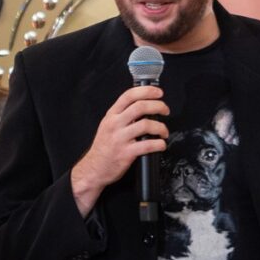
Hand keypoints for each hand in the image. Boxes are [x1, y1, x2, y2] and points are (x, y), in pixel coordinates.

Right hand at [71, 86, 168, 215]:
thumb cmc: (104, 147)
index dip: (146, 91)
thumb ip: (122, 114)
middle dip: (158, 106)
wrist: (94, 168)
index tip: (158, 93)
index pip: (129, 95)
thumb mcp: (108, 125)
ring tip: (163, 132)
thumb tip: (144, 105)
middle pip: (140, 107)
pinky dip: (159, 144)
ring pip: (146, 125)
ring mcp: (120, 139)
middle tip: (165, 110)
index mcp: (111, 115)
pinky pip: (147, 145)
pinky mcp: (126, 153)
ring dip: (161, 127)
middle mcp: (115, 124)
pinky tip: (160, 145)